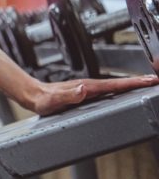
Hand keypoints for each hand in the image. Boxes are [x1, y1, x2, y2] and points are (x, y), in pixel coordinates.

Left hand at [27, 75, 158, 115]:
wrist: (34, 95)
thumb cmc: (43, 99)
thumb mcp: (54, 100)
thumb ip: (68, 95)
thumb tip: (83, 89)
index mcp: (86, 87)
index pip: (114, 85)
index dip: (132, 83)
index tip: (148, 81)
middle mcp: (89, 86)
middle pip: (118, 83)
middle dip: (137, 82)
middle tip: (155, 81)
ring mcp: (87, 88)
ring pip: (114, 86)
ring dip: (130, 85)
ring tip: (146, 85)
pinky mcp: (85, 92)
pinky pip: (107, 90)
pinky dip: (120, 89)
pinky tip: (124, 92)